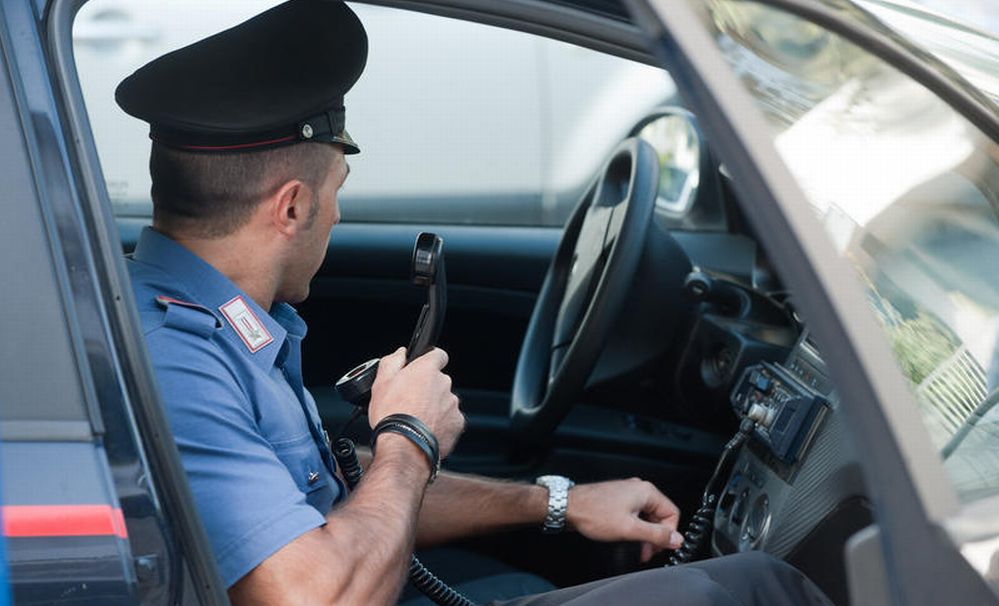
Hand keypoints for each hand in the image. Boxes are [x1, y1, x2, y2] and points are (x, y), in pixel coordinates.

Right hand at [368, 347, 464, 457]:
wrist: (404, 447)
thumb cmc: (391, 415)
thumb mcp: (381, 383)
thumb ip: (392, 362)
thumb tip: (400, 353)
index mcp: (426, 370)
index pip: (438, 354)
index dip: (429, 360)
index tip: (422, 369)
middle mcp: (444, 383)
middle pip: (439, 381)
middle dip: (428, 388)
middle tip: (411, 401)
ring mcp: (453, 404)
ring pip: (445, 401)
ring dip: (435, 407)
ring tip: (417, 420)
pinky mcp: (458, 423)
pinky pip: (451, 419)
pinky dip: (442, 423)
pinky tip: (426, 430)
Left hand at [566, 478, 683, 562]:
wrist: (568, 507)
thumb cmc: (594, 513)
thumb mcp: (630, 529)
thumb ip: (656, 535)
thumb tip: (676, 539)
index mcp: (646, 492)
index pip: (672, 513)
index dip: (669, 533)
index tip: (661, 547)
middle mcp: (638, 489)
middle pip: (659, 516)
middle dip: (655, 536)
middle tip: (647, 553)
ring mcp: (627, 494)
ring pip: (646, 517)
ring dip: (644, 535)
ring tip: (637, 549)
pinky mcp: (618, 500)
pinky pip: (635, 515)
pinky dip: (634, 529)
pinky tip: (627, 539)